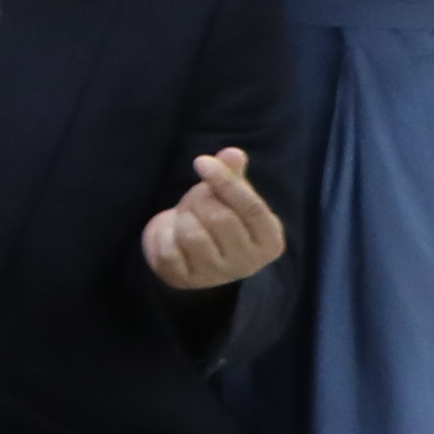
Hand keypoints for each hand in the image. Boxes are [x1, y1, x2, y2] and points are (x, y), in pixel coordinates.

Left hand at [144, 143, 289, 294]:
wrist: (187, 255)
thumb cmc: (214, 219)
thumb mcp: (229, 197)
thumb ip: (233, 175)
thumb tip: (233, 153)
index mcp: (269, 240)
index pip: (252, 208)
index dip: (226, 181)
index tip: (201, 161)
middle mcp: (249, 262)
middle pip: (221, 219)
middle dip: (201, 201)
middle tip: (196, 201)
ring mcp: (218, 274)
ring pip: (194, 235)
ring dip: (183, 217)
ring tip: (186, 217)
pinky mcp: (187, 280)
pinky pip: (169, 251)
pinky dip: (164, 235)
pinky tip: (171, 234)